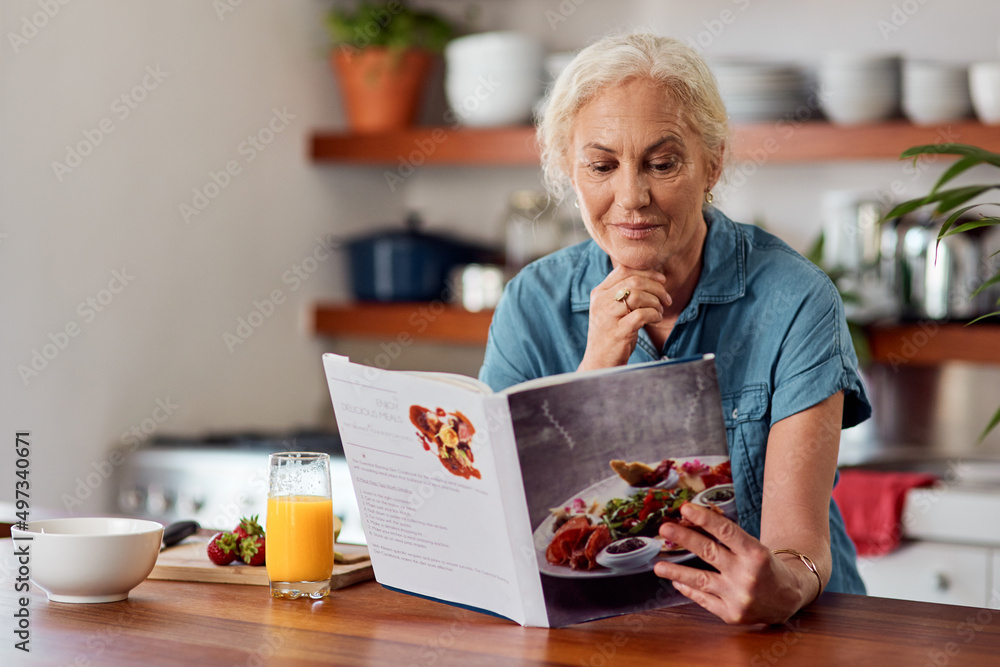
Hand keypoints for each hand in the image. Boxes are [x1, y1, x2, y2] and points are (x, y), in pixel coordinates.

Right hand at [578, 267, 671, 370]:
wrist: (599, 362)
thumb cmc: (611, 334)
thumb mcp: (613, 309)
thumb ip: (624, 293)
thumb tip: (650, 277)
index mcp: (599, 293)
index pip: (624, 270)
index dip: (647, 272)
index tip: (662, 280)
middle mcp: (601, 302)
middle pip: (634, 281)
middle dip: (656, 288)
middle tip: (666, 299)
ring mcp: (608, 317)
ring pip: (638, 296)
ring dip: (656, 303)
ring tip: (660, 312)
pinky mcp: (618, 332)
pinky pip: (642, 315)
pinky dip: (654, 315)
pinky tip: (656, 319)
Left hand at [653, 503, 816, 624]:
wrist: (789, 597)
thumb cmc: (766, 566)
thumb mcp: (754, 547)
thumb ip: (727, 539)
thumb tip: (691, 522)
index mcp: (756, 553)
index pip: (726, 532)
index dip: (705, 519)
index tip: (685, 509)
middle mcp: (748, 575)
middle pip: (710, 552)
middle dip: (685, 539)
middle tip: (664, 529)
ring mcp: (739, 597)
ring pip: (701, 580)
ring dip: (676, 572)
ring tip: (658, 566)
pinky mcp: (732, 614)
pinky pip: (704, 600)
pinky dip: (689, 590)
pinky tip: (676, 582)